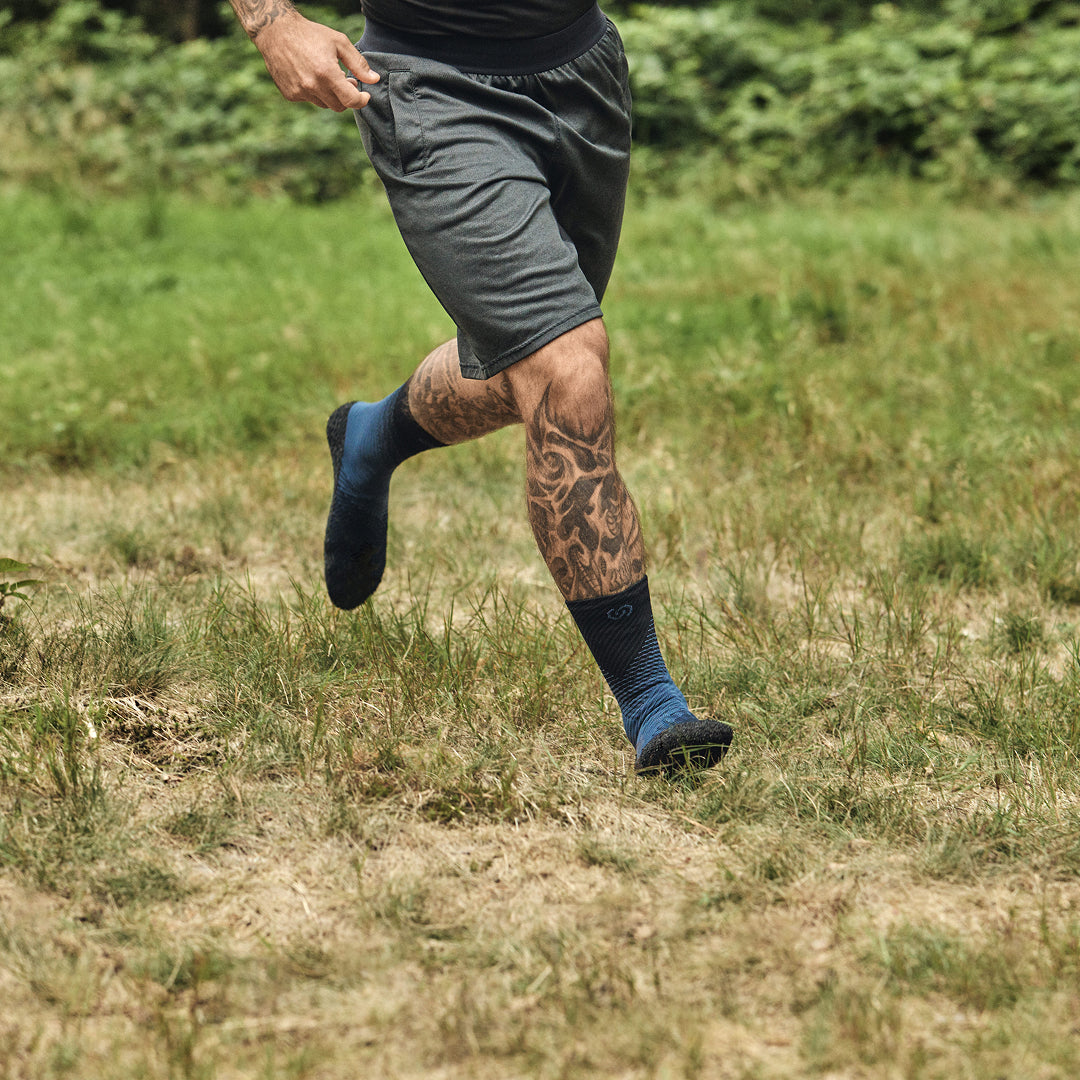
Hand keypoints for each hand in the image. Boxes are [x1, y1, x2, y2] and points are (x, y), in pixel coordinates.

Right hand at [253, 11, 378, 110]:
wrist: (276, 31)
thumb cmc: (310, 34)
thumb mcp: (338, 42)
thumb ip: (358, 63)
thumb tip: (374, 79)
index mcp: (326, 73)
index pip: (351, 101)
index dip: (361, 101)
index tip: (365, 95)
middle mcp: (312, 86)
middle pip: (339, 106)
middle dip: (346, 97)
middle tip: (347, 81)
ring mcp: (300, 92)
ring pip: (325, 104)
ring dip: (330, 95)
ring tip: (327, 76)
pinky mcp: (290, 94)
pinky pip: (310, 100)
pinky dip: (315, 92)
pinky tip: (311, 75)